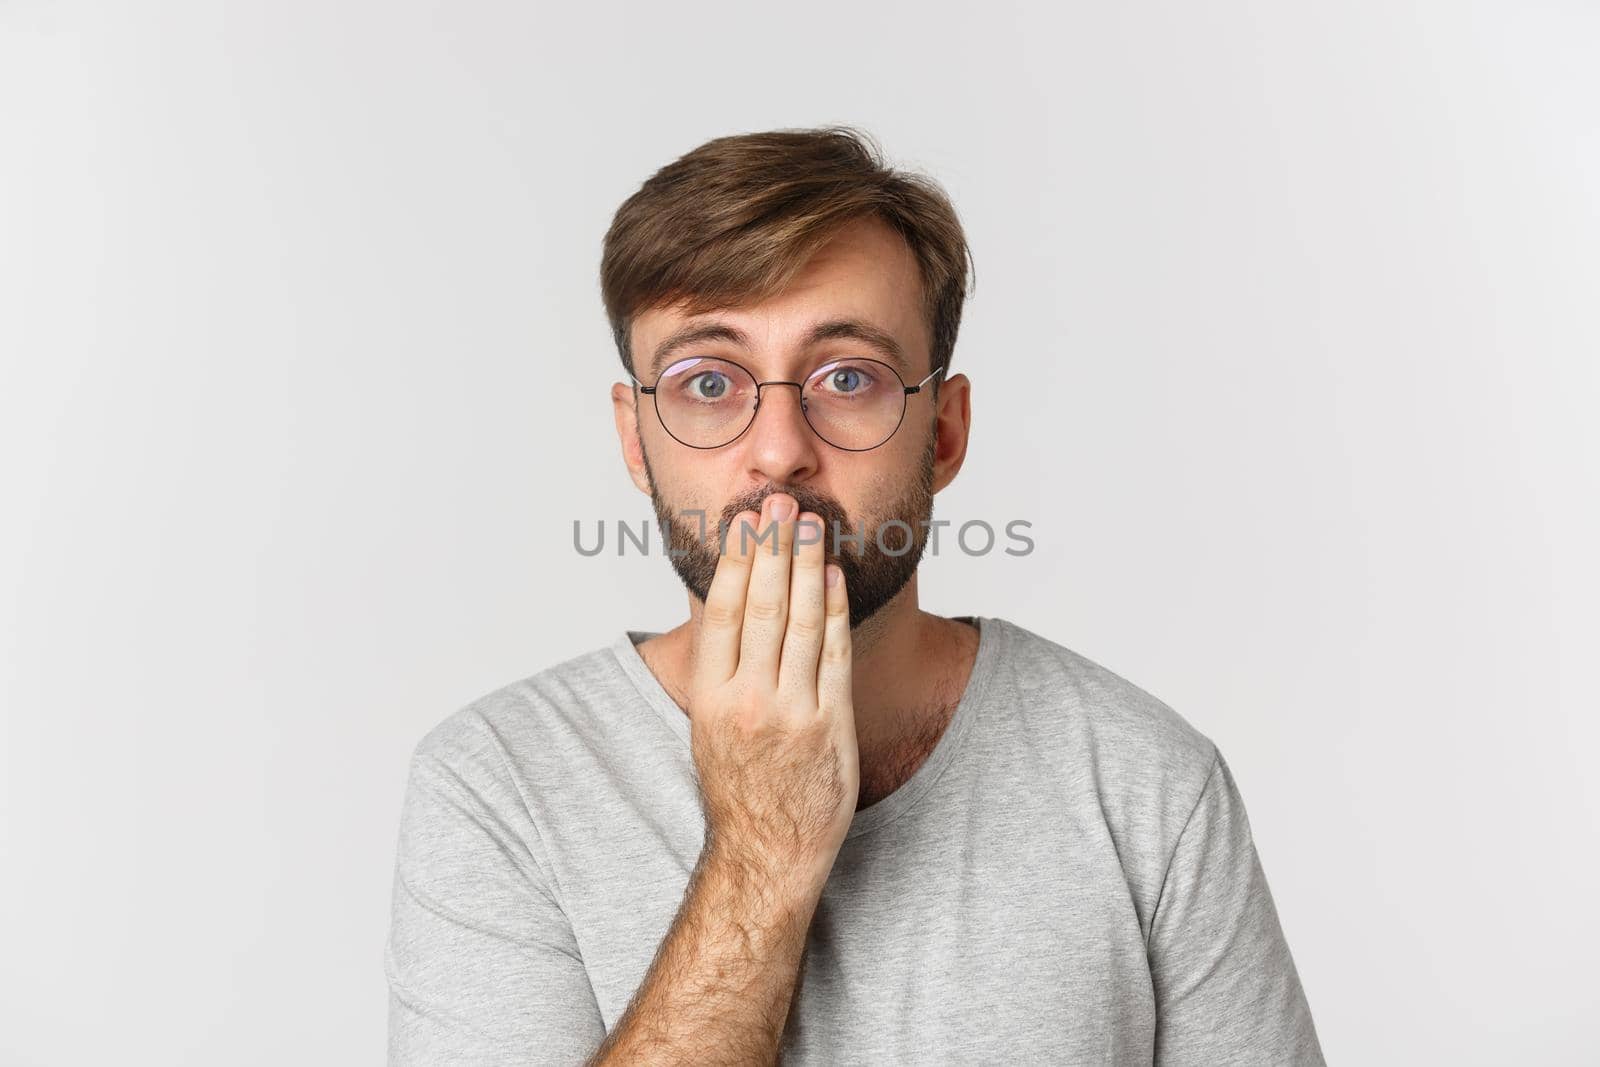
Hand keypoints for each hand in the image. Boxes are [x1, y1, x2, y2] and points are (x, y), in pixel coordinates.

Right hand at [688, 492, 859, 903]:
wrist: (768, 852)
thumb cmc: (739, 787)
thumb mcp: (709, 728)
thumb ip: (720, 672)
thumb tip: (726, 608)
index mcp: (711, 698)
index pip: (721, 612)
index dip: (734, 561)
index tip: (745, 522)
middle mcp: (748, 701)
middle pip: (761, 606)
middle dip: (773, 548)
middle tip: (781, 503)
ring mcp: (792, 712)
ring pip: (800, 622)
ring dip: (807, 566)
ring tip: (810, 524)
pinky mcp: (830, 725)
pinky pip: (834, 655)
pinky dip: (835, 611)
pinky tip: (834, 577)